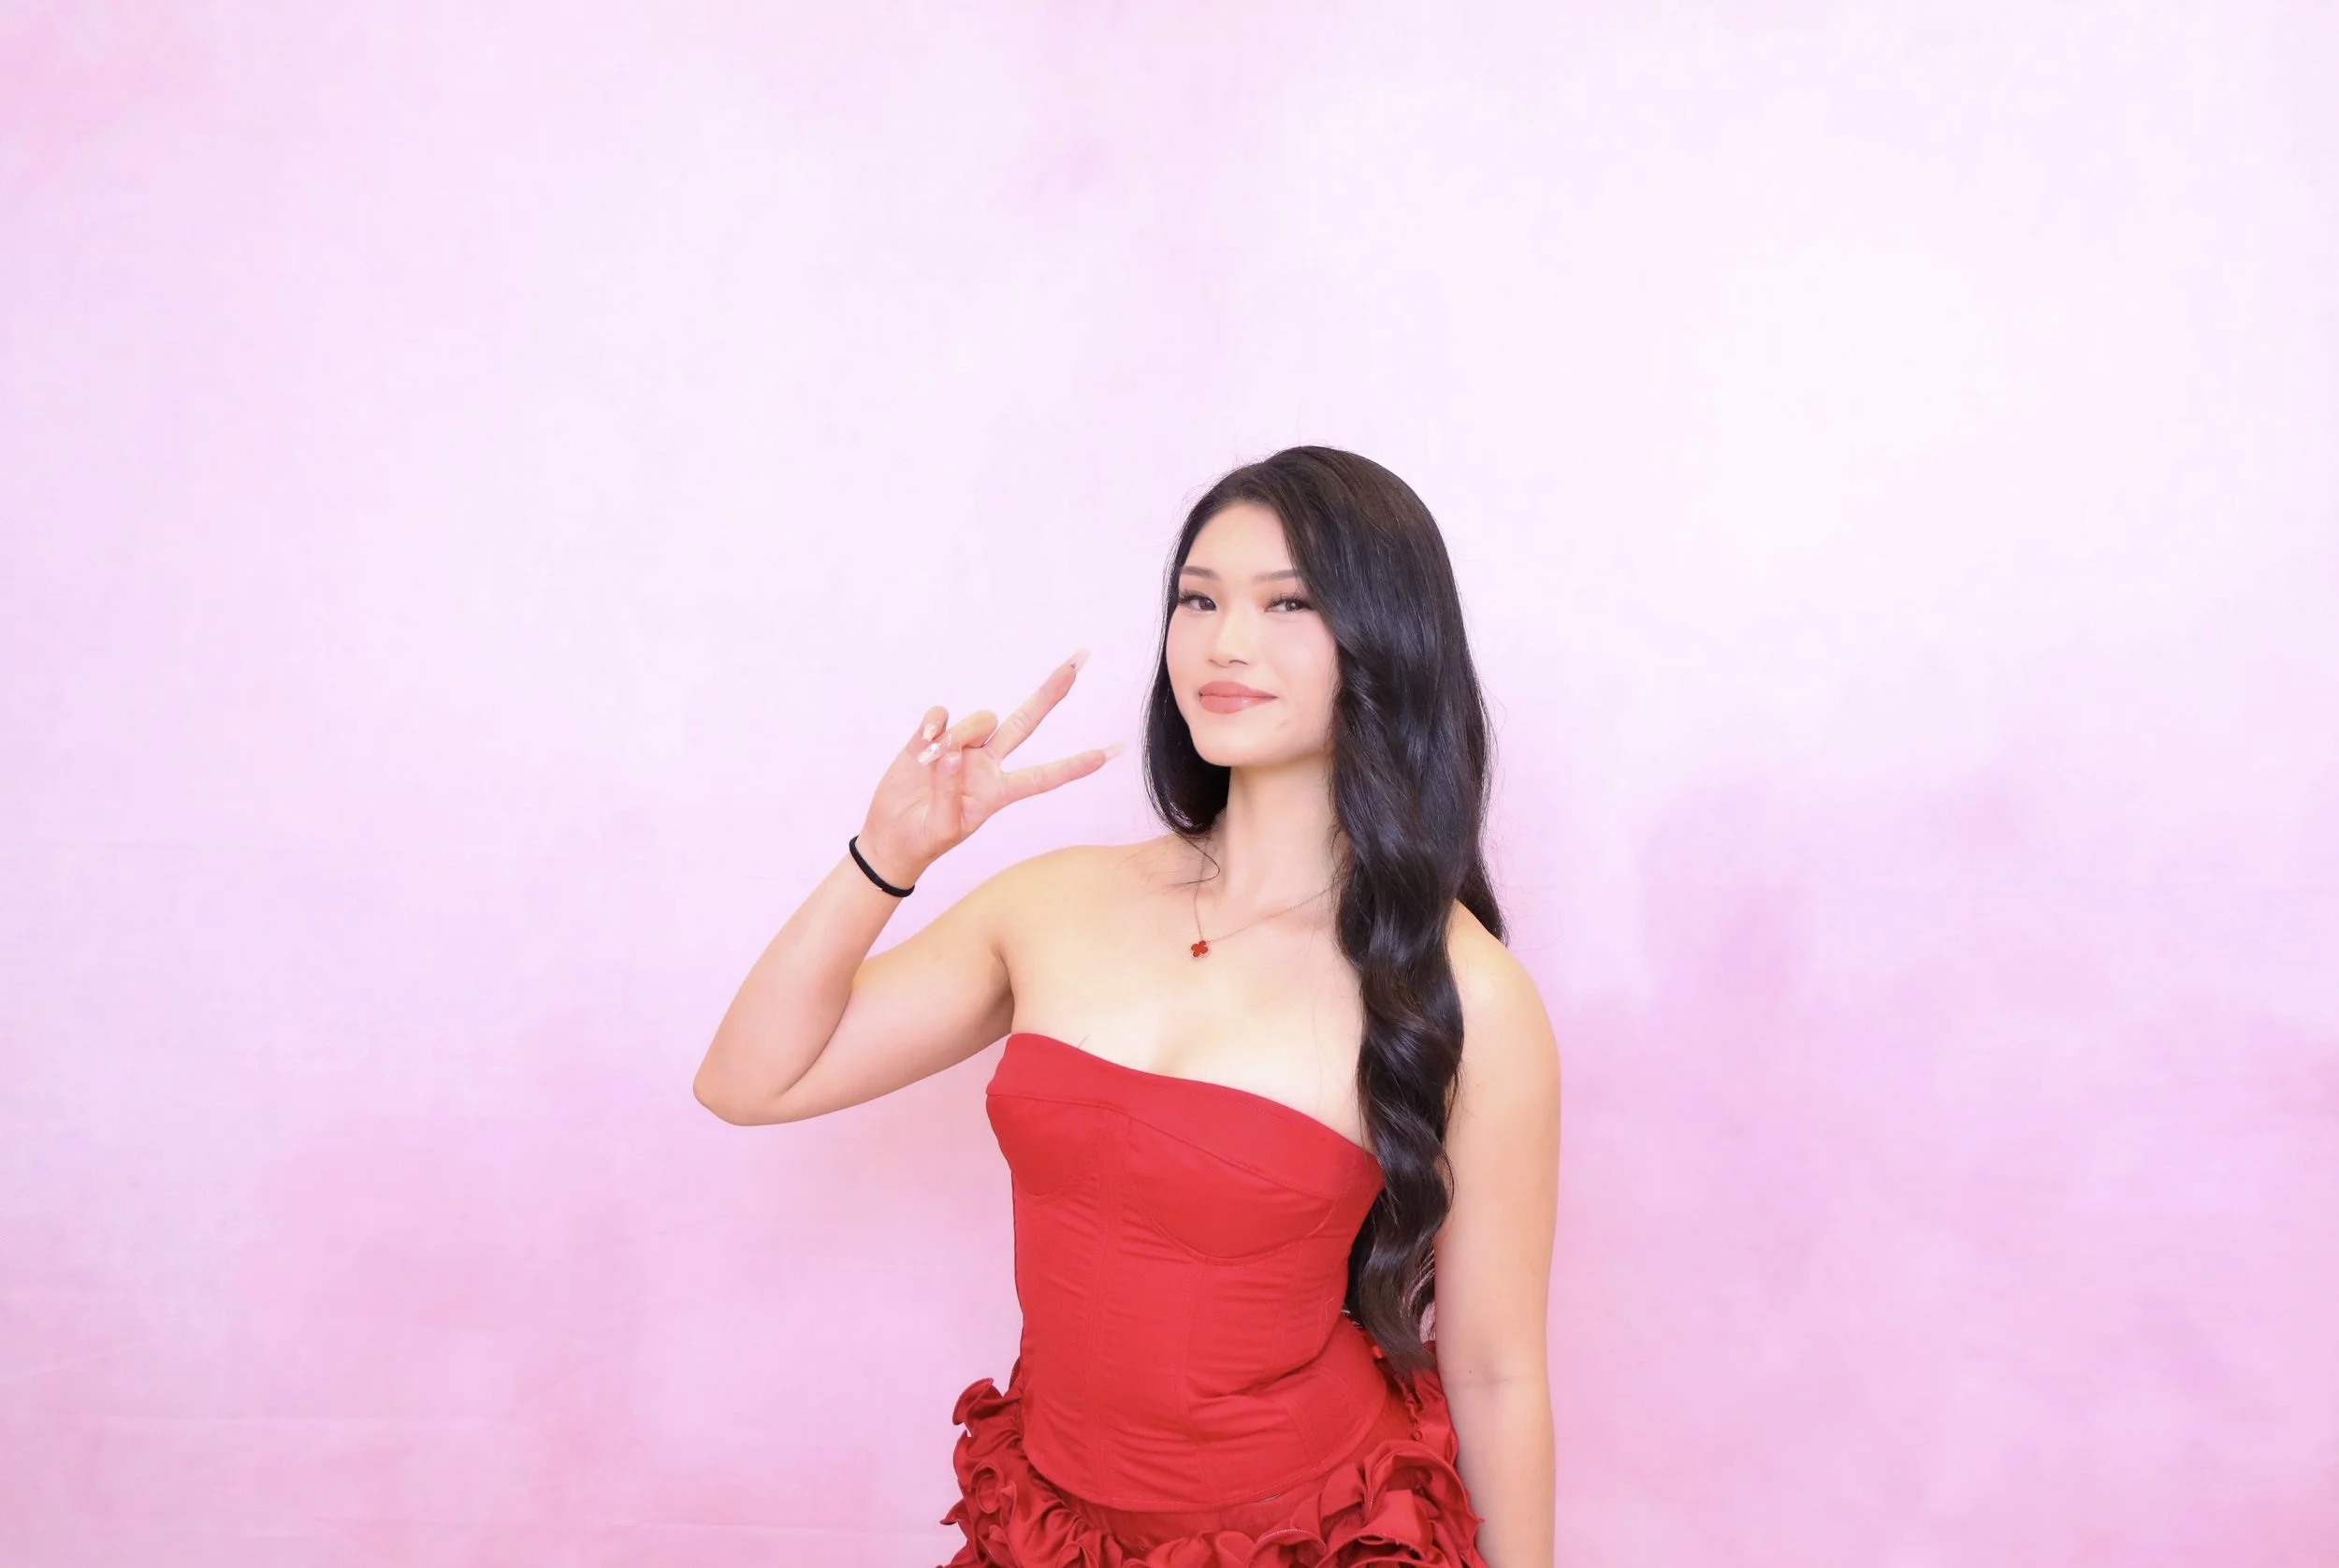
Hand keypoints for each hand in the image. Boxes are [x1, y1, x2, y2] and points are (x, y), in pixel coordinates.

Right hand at [855, 650, 1121, 887]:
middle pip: (1026, 721)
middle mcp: (987, 764)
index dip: (1075, 767)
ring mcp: (962, 747)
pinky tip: (922, 742)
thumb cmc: (924, 840)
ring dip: (960, 736)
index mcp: (999, 792)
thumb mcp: (942, 828)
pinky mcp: (932, 737)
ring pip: (978, 720)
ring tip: (931, 763)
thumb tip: (955, 751)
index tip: (1111, 754)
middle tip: (1079, 662)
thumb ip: (951, 791)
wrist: (891, 837)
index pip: (1044, 778)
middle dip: (1051, 693)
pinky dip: (934, 725)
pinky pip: (941, 716)